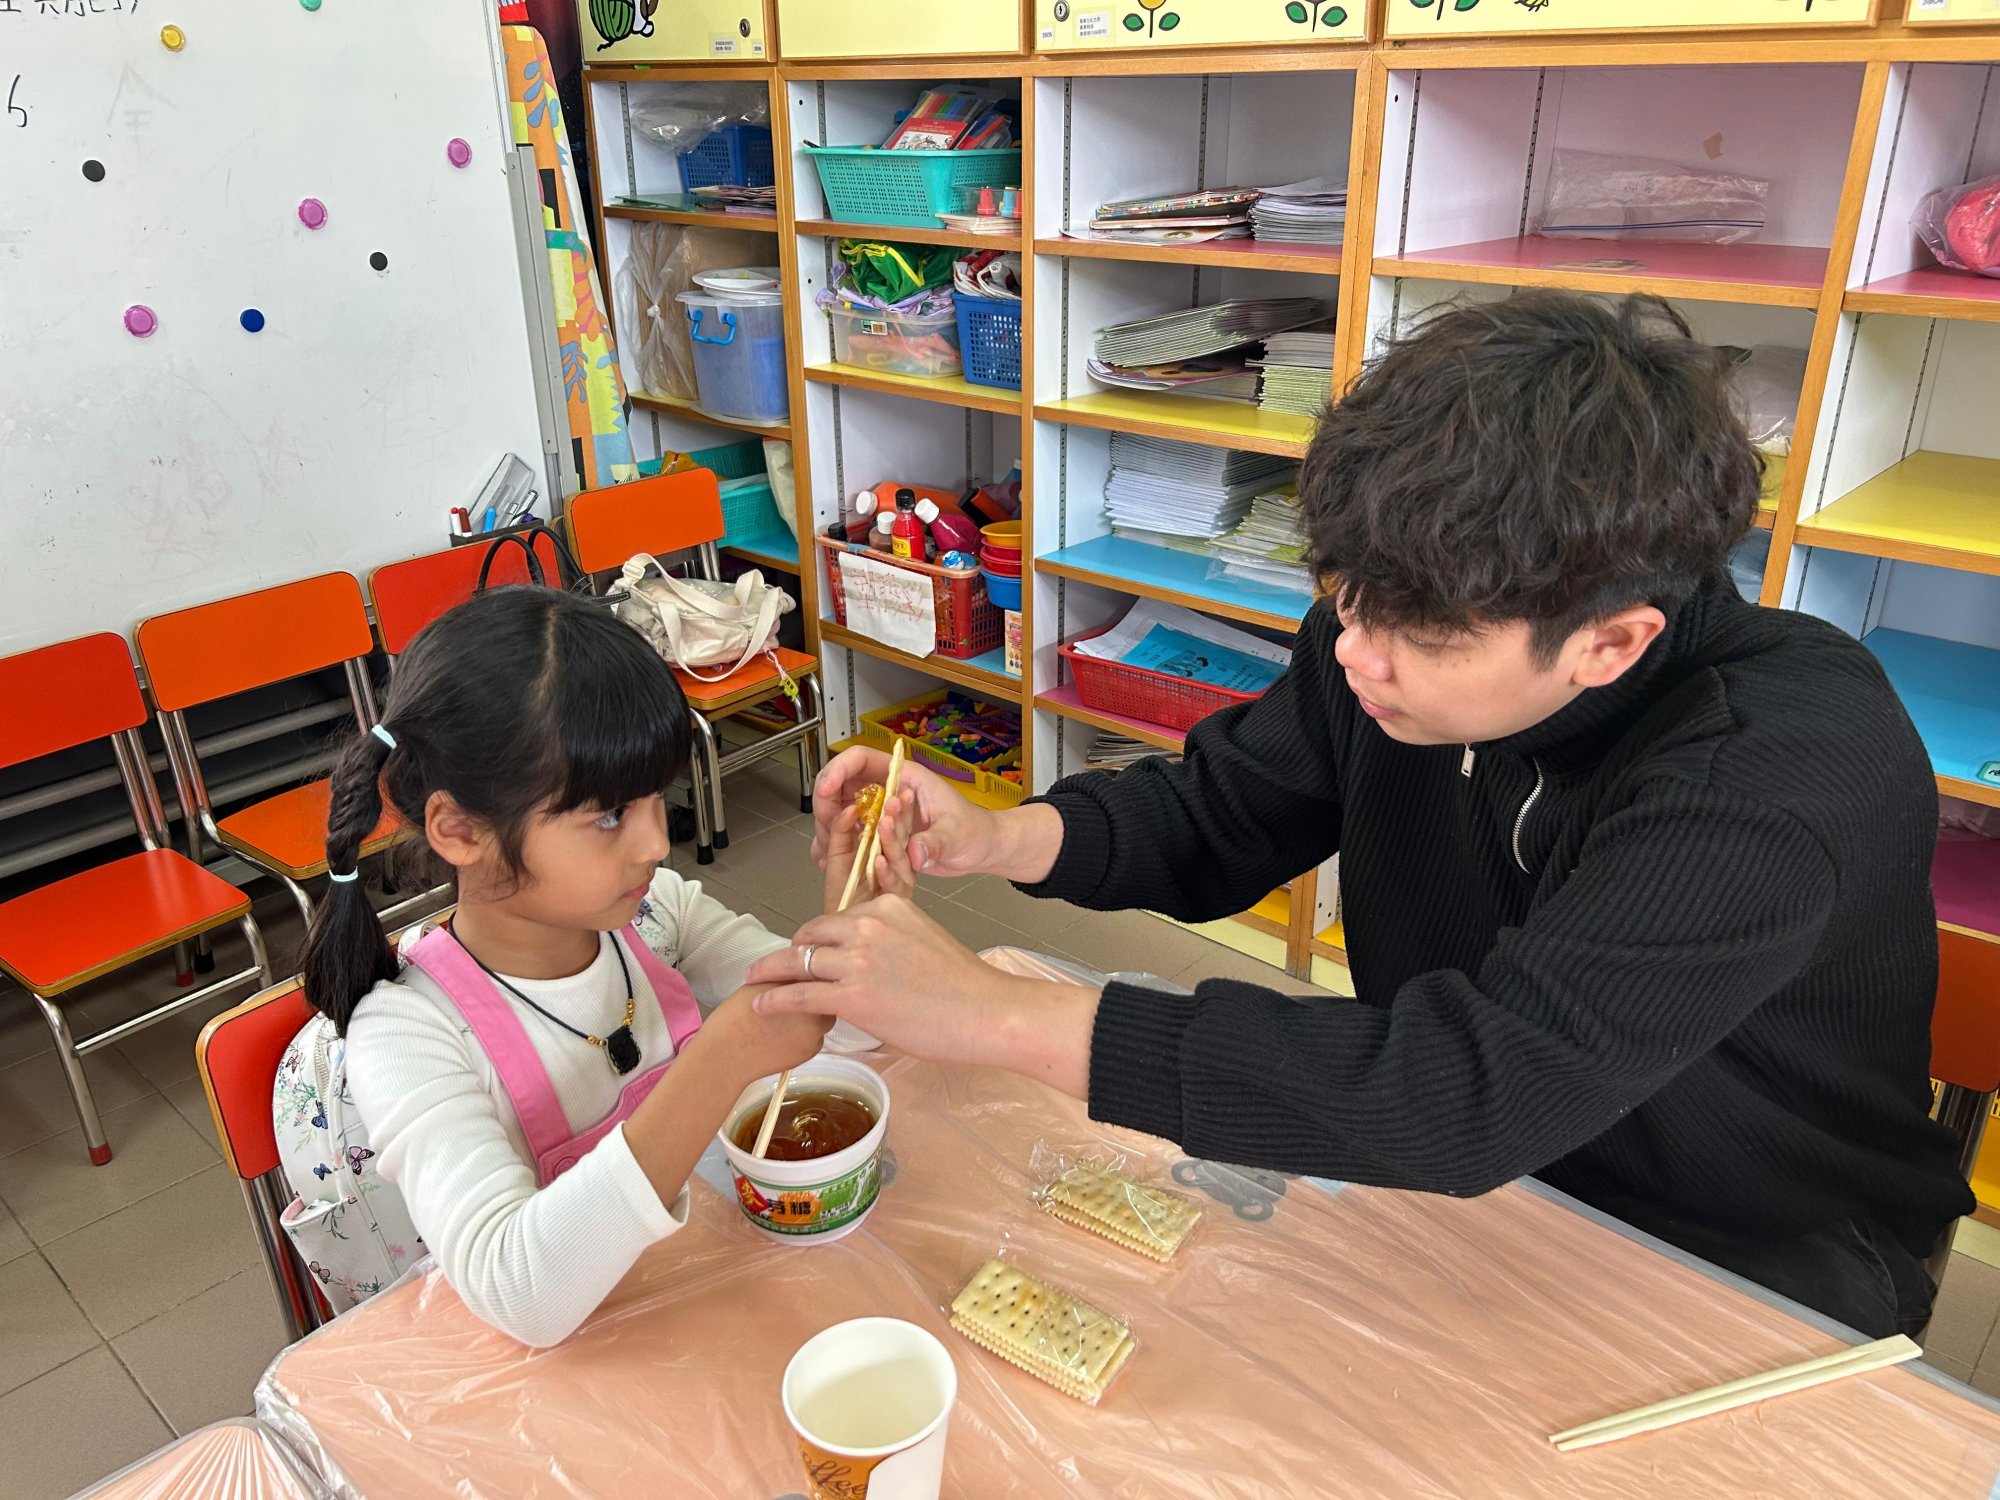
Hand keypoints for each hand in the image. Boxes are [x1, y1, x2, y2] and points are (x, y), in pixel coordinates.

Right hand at [696, 984, 832, 1088]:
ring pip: (823, 1017)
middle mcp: (816, 1008)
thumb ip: (786, 977)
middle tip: (789, 997)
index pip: (816, 971)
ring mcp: (816, 1032)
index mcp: (802, 987)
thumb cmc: (736, 1014)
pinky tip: (783, 1035)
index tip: (794, 977)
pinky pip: (815, 1036)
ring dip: (811, 1014)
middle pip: (826, 994)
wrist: (726, 1052)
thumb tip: (800, 973)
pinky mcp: (811, 1051)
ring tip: (785, 1019)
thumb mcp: (761, 983)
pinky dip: (804, 1033)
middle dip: (814, 993)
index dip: (806, 973)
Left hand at [746, 896, 1099, 1095]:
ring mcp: (857, 960)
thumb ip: (890, 941)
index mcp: (887, 906)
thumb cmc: (964, 986)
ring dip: (770, 973)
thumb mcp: (924, 939)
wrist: (986, 1010)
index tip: (806, 949)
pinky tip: (761, 1005)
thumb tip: (870, 962)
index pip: (835, 917)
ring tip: (755, 981)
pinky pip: (799, 995)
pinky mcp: (852, 996)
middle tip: (773, 966)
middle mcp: (867, 925)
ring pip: (798, 962)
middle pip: (810, 934)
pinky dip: (774, 1000)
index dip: (817, 937)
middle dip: (790, 951)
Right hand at [809, 747, 1005, 881]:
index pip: (861, 760)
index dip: (838, 770)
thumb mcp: (957, 835)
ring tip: (827, 854)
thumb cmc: (976, 831)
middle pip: (843, 787)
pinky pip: (852, 837)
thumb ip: (936, 842)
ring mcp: (883, 814)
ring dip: (830, 831)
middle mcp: (889, 793)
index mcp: (905, 779)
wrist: (982, 849)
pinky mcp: (882, 836)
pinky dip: (840, 849)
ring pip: (842, 814)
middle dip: (828, 806)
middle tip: (827, 830)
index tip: (825, 790)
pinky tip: (834, 863)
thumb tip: (914, 853)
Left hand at [821, 789, 915, 913]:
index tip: (900, 789)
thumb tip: (849, 808)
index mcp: (886, 850)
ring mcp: (900, 881)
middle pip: (902, 837)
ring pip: (899, 858)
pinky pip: (893, 885)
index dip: (900, 807)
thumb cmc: (843, 896)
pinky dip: (886, 872)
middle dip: (899, 817)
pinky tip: (880, 860)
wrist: (842, 931)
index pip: (896, 824)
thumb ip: (841, 831)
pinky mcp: (897, 902)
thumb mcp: (837, 856)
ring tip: (886, 823)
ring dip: (892, 840)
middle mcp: (897, 864)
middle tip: (897, 798)